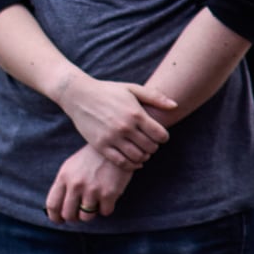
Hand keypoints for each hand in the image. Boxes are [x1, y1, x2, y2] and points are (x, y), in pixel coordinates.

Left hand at [45, 143, 134, 223]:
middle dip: (73, 218)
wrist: (113, 147)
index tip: (59, 221)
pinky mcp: (109, 194)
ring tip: (94, 202)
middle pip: (68, 215)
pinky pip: (105, 212)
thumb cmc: (90, 159)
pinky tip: (107, 197)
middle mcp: (76, 185)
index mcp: (63, 177)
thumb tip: (57, 210)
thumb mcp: (70, 167)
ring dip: (90, 213)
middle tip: (79, 214)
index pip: (52, 205)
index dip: (54, 217)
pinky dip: (106, 208)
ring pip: (86, 217)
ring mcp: (92, 190)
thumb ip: (63, 186)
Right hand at [56, 73, 175, 168]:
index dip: (163, 137)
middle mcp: (125, 127)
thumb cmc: (107, 90)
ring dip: (143, 157)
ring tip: (141, 150)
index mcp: (135, 113)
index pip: (161, 135)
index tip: (158, 135)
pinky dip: (131, 165)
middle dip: (153, 147)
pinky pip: (121, 162)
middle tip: (149, 143)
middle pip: (151, 147)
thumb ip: (154, 97)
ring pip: (138, 157)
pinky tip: (133, 160)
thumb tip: (175, 106)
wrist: (78, 94)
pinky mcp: (100, 145)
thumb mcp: (131, 88)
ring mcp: (112, 137)